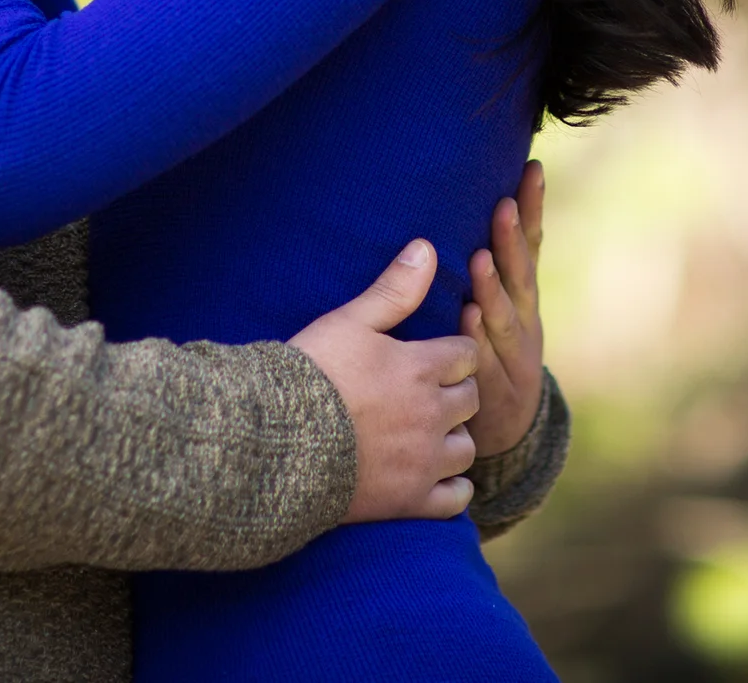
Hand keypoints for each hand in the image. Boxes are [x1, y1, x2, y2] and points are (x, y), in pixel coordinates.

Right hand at [290, 240, 479, 522]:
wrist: (276, 444)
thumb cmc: (310, 375)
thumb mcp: (350, 322)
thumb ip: (394, 289)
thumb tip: (427, 248)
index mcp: (422, 369)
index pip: (466, 354)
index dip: (453, 353)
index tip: (435, 356)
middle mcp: (432, 415)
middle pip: (471, 399)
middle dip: (456, 393)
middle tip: (429, 393)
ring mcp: (423, 461)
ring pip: (467, 448)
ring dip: (454, 439)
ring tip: (429, 434)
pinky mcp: (409, 500)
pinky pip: (455, 499)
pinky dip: (452, 489)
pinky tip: (434, 478)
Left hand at [462, 159, 545, 457]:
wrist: (509, 429)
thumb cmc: (494, 352)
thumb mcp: (497, 307)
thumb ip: (488, 265)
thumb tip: (471, 210)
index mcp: (523, 295)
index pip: (530, 244)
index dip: (533, 208)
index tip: (532, 168)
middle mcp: (525, 319)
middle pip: (521, 274)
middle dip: (513, 240)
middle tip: (503, 205)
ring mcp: (515, 353)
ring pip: (505, 317)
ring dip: (493, 288)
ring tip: (480, 260)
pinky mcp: (498, 386)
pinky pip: (486, 360)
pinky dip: (478, 338)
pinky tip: (466, 319)